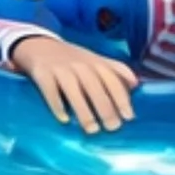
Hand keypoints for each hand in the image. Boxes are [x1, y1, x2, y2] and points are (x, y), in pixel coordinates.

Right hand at [14, 34, 139, 134]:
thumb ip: (116, 70)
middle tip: (112, 128)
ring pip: (74, 91)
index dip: (121, 98)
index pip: (112, 80)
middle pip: (94, 88)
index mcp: (95, 63)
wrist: (38, 45)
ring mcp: (60, 69)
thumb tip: (136, 85)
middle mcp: (79, 65)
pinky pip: (50, 91)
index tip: (128, 117)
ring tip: (92, 129)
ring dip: (84, 111)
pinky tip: (64, 119)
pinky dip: (57, 105)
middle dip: (105, 108)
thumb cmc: (72, 59)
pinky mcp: (42, 73)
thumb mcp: (95, 59)